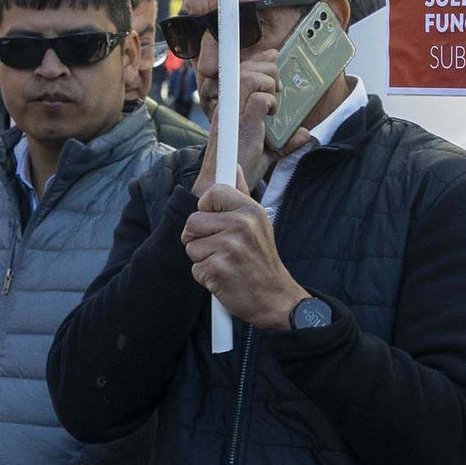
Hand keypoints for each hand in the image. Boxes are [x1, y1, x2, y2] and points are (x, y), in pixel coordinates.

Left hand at [181, 182, 309, 330]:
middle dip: (198, 238)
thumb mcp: (258, 222)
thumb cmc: (261, 259)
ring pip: (191, 246)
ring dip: (202, 258)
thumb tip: (233, 166)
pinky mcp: (218, 270)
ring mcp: (229, 248)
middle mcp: (241, 225)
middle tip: (218, 248)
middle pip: (192, 222)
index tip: (214, 220)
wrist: (275, 298)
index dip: (206, 208)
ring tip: (224, 263)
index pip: (211, 192)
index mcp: (250, 210)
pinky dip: (205, 277)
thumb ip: (241, 193)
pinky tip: (223, 278)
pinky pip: (195, 268)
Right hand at [193, 49, 281, 195]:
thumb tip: (304, 133)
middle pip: (246, 68)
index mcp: (231, 105)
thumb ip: (284, 141)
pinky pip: (257, 98)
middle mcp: (228, 104)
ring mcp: (232, 112)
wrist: (225, 185)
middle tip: (278, 87)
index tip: (274, 56)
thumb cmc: (240, 167)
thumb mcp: (267, 152)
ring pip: (250, 77)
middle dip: (268, 68)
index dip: (259, 59)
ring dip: (268, 82)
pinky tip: (271, 112)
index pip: (242, 69)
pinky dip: (269, 101)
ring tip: (274, 100)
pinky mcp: (239, 122)